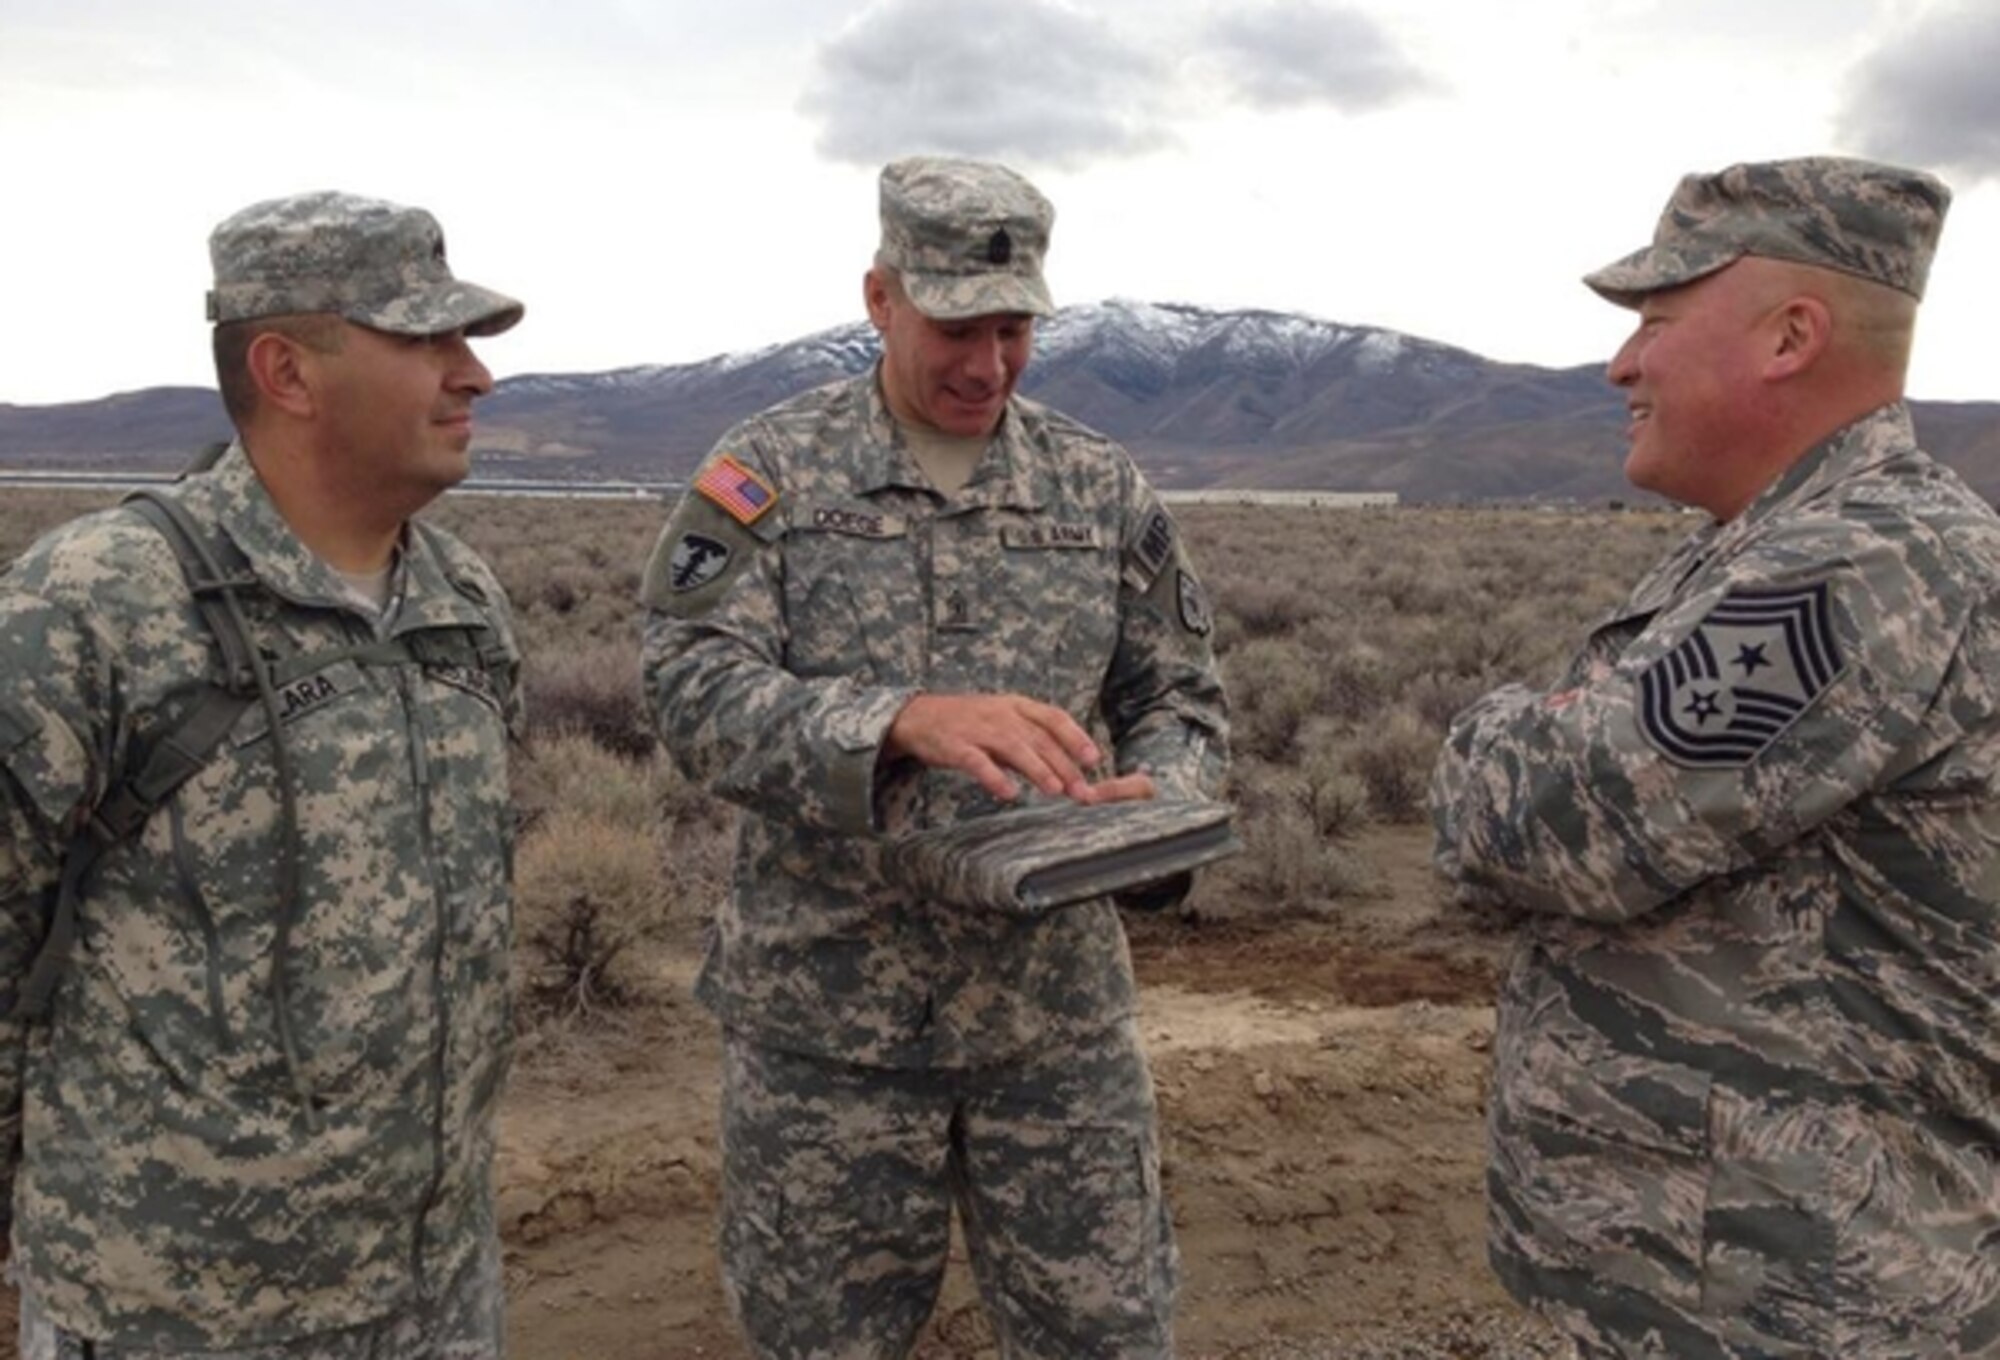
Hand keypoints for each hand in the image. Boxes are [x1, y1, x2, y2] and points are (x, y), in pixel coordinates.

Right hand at [884, 693, 1153, 804]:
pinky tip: (1009, 793)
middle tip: (1082, 791)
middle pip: (1039, 739)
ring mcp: (978, 729)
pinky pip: (978, 762)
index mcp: (1016, 705)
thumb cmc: (967, 723)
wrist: (917, 716)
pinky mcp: (955, 745)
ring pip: (1014, 747)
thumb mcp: (1003, 723)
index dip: (1075, 737)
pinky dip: (994, 777)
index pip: (1053, 717)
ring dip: (1038, 769)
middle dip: (1064, 765)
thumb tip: (1067, 771)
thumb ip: (1032, 744)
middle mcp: (1001, 714)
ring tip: (1056, 790)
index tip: (1093, 759)